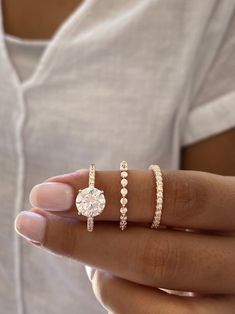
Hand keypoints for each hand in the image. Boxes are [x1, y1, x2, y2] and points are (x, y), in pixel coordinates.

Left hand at [15, 169, 234, 312]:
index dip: (109, 191)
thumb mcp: (188, 203)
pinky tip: (105, 274)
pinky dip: (115, 295)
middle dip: (84, 238)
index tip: (52, 189)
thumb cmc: (203, 220)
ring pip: (152, 298)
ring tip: (83, 247)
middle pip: (158, 255)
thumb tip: (72, 201)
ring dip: (99, 271)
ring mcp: (234, 303)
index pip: (175, 194)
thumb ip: (147, 202)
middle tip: (34, 221)